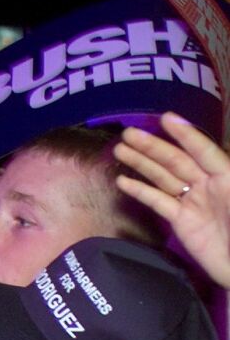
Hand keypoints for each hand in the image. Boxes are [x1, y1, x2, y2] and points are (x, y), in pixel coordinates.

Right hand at [115, 112, 229, 287]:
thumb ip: (228, 175)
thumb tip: (220, 157)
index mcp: (227, 177)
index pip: (204, 151)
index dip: (186, 135)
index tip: (166, 118)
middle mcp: (208, 184)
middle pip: (177, 161)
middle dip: (153, 146)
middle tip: (129, 132)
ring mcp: (193, 202)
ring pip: (164, 177)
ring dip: (142, 162)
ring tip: (120, 149)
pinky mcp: (181, 221)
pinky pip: (158, 202)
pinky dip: (140, 191)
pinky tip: (123, 181)